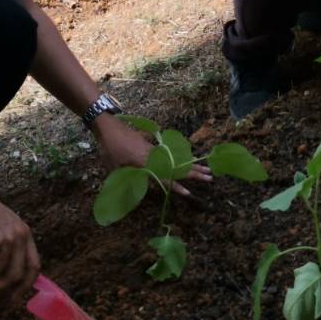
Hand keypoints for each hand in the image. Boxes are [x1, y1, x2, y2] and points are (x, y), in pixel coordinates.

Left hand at [92, 114, 212, 200]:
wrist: (110, 126)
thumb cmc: (110, 148)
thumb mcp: (115, 167)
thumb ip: (128, 179)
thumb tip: (137, 191)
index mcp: (146, 163)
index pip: (165, 177)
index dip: (176, 186)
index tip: (189, 193)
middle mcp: (155, 156)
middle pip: (178, 165)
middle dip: (194, 173)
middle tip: (210, 177)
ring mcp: (156, 150)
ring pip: (178, 159)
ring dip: (193, 165)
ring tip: (207, 169)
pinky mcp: (154, 146)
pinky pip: (172, 154)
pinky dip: (184, 158)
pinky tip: (190, 160)